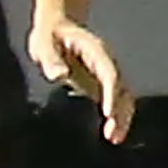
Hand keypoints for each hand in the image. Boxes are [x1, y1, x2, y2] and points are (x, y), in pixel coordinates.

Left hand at [29, 15, 135, 142]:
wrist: (56, 28)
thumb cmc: (50, 35)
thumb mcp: (44, 43)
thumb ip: (50, 59)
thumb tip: (59, 75)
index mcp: (96, 52)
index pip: (109, 74)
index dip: (111, 93)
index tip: (108, 113)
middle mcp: (107, 64)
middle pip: (121, 89)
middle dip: (119, 112)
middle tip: (112, 134)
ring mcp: (106, 75)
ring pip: (123, 98)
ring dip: (122, 118)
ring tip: (114, 139)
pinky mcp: (100, 85)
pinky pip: (115, 103)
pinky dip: (116, 118)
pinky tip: (111, 136)